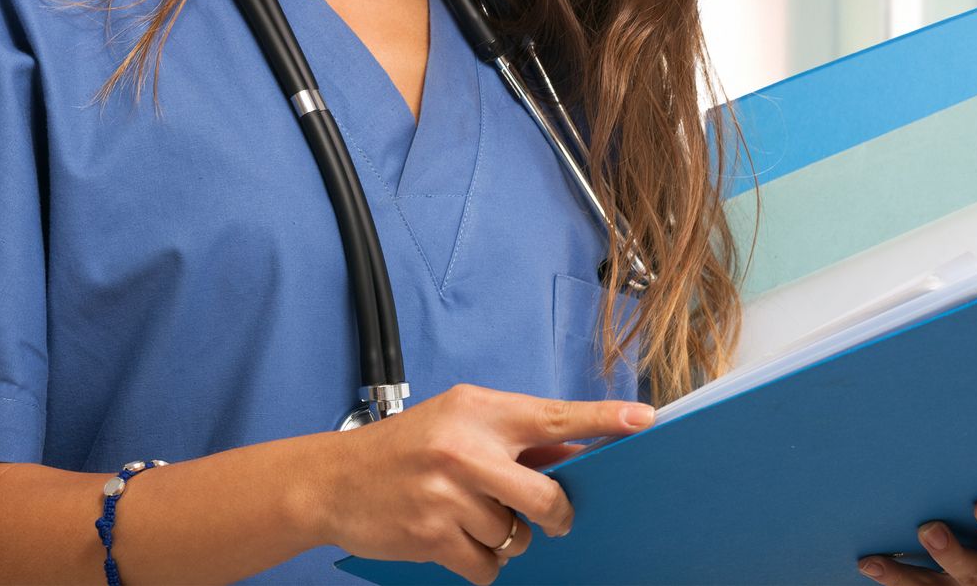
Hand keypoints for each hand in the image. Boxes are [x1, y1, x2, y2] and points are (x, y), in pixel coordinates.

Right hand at [316, 383, 655, 585]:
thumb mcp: (458, 422)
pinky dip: (482, 564)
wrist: (331, 481)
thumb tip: (574, 454)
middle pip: (546, 495)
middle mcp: (465, 449)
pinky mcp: (433, 536)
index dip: (604, 420)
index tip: (644, 421)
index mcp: (478, 410)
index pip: (554, 414)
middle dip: (555, 514)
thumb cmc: (403, 449)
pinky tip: (456, 542)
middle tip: (551, 517)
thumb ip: (514, 437)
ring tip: (470, 518)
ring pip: (516, 536)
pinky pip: (488, 567)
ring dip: (504, 538)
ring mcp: (448, 495)